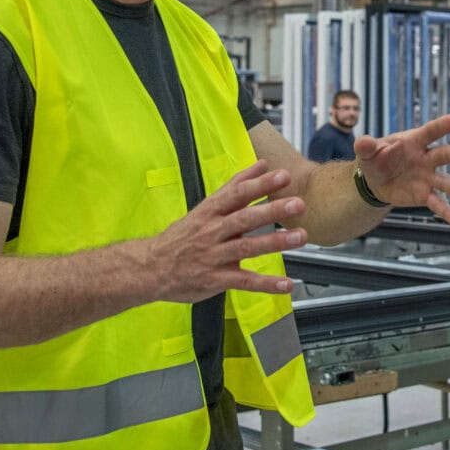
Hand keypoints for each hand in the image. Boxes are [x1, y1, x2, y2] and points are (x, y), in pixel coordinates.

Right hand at [146, 161, 305, 302]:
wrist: (150, 267)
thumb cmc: (183, 236)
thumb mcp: (206, 207)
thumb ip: (235, 186)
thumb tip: (261, 164)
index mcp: (210, 211)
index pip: (237, 194)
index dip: (260, 184)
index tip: (282, 176)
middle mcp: (212, 231)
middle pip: (244, 219)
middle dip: (272, 210)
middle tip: (297, 204)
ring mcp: (214, 256)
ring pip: (247, 247)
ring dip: (275, 242)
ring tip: (300, 237)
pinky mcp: (215, 279)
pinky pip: (243, 281)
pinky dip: (266, 284)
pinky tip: (285, 284)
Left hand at [356, 114, 449, 223]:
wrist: (376, 181)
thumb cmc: (377, 159)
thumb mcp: (368, 152)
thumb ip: (366, 146)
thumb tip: (362, 142)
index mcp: (414, 142)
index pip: (429, 132)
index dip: (441, 126)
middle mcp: (426, 158)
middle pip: (442, 154)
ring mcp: (428, 177)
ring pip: (445, 181)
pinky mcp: (426, 195)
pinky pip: (438, 204)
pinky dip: (447, 212)